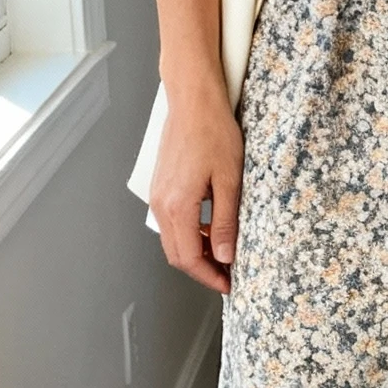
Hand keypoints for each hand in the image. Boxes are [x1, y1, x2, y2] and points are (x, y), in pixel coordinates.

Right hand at [150, 82, 243, 296]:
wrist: (193, 102)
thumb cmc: (213, 133)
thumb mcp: (229, 181)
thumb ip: (225, 222)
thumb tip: (225, 257)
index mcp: (178, 206)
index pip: (190, 258)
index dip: (209, 277)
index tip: (228, 284)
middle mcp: (161, 204)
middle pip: (177, 255)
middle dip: (202, 269)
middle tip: (228, 274)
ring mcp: (157, 196)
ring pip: (173, 240)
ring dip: (196, 252)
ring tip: (223, 253)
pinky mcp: (160, 188)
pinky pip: (171, 223)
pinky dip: (189, 234)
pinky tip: (210, 228)